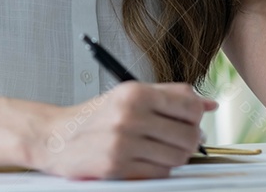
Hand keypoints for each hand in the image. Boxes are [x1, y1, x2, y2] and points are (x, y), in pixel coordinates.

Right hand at [33, 82, 217, 179]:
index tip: (190, 120)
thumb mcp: (129, 95)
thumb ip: (170, 95)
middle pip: (188, 135)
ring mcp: (123, 142)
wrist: (57, 138)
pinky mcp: (118, 166)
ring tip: (159, 149)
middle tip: (178, 138)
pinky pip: (159, 172)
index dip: (196, 117)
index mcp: (134, 92)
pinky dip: (158, 168)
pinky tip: (145, 159)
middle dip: (189, 140)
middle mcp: (129, 115)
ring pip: (177, 157)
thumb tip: (208, 103)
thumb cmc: (95, 117)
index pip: (189, 107)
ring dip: (174, 156)